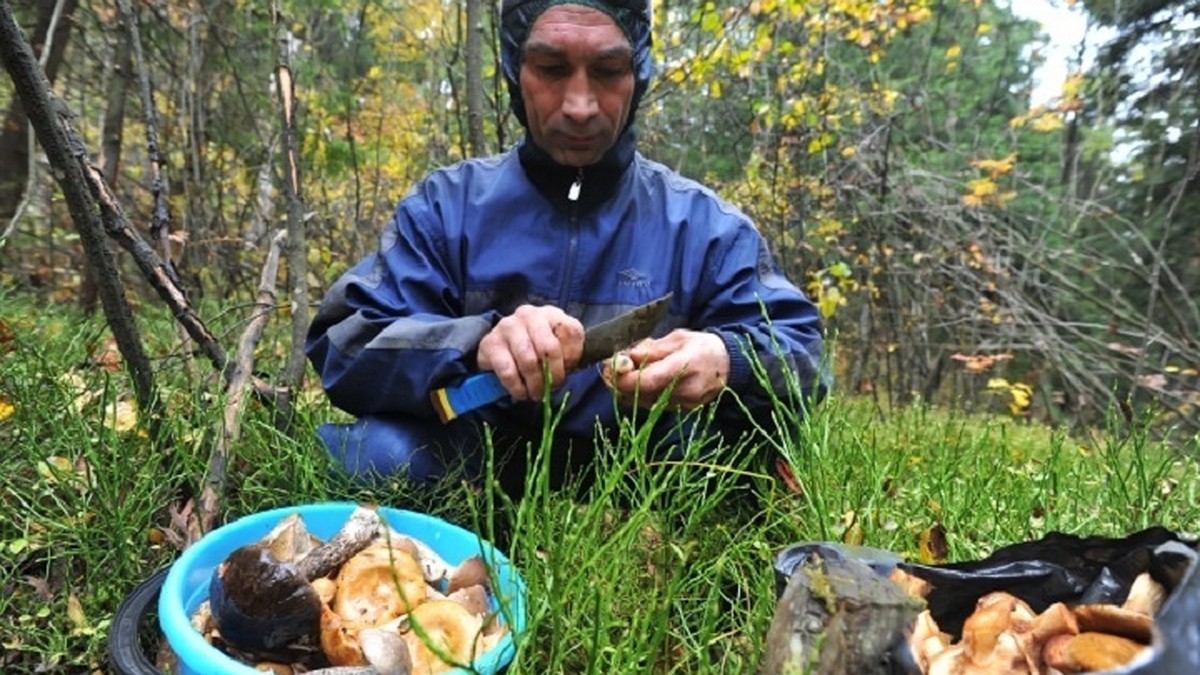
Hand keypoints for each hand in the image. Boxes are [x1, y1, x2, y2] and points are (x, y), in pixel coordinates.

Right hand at [477, 304, 584, 400]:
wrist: (501, 348)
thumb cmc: (536, 349)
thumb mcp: (558, 348)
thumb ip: (567, 356)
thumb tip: (563, 375)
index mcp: (551, 314)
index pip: (570, 332)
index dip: (572, 357)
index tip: (568, 372)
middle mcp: (529, 315)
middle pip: (548, 348)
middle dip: (552, 375)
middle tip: (551, 389)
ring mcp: (507, 326)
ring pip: (528, 360)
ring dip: (535, 383)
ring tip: (536, 393)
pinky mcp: (490, 343)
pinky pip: (508, 371)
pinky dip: (517, 387)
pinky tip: (521, 392)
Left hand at [606, 330, 728, 409]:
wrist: (729, 364)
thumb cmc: (702, 346)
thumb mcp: (678, 338)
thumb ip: (652, 349)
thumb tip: (627, 356)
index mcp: (685, 365)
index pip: (648, 380)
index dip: (624, 378)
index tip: (610, 368)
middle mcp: (685, 389)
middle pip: (642, 394)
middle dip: (621, 383)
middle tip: (609, 368)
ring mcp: (685, 404)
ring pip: (645, 402)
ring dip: (630, 389)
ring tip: (625, 371)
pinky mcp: (683, 411)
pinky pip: (655, 404)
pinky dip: (643, 394)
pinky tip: (641, 381)